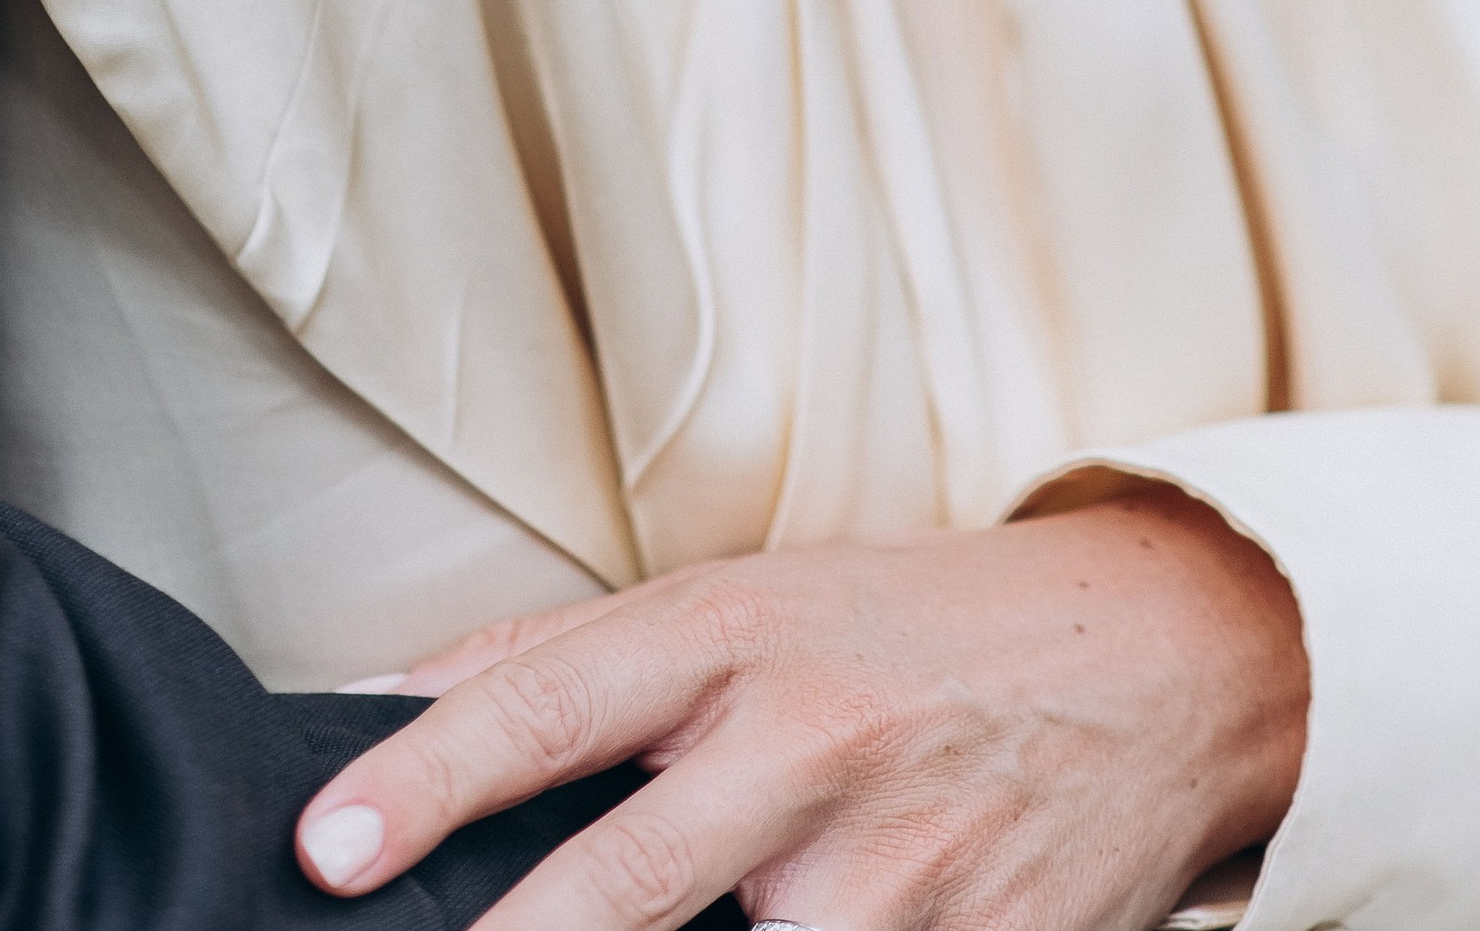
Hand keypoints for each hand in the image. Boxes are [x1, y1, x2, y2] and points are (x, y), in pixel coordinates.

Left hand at [295, 491, 1306, 930]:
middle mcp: (810, 744)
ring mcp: (902, 869)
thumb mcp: (739, 600)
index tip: (325, 846)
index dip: (427, 775)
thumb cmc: (904, 628)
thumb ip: (562, 657)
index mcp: (732, 635)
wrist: (1154, 655)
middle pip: (627, 880)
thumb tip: (381, 700)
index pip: (548, 702)